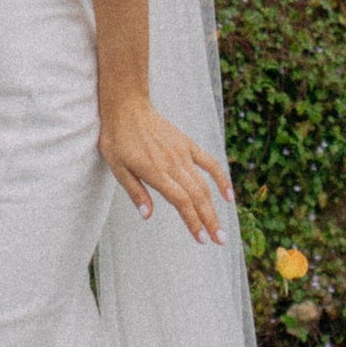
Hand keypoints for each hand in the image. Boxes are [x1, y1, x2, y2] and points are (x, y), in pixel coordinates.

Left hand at [101, 96, 231, 246]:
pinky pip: (209, 162)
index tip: (202, 240)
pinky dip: (221, 178)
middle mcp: (173, 164)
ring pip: (204, 184)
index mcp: (155, 171)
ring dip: (214, 208)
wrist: (127, 105)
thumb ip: (135, 191)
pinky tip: (228, 195)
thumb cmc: (117, 138)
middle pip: (197, 196)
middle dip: (210, 221)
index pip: (181, 201)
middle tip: (220, 241)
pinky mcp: (187, 144)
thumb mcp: (117, 167)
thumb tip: (147, 215)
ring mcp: (183, 153)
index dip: (193, 222)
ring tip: (221, 228)